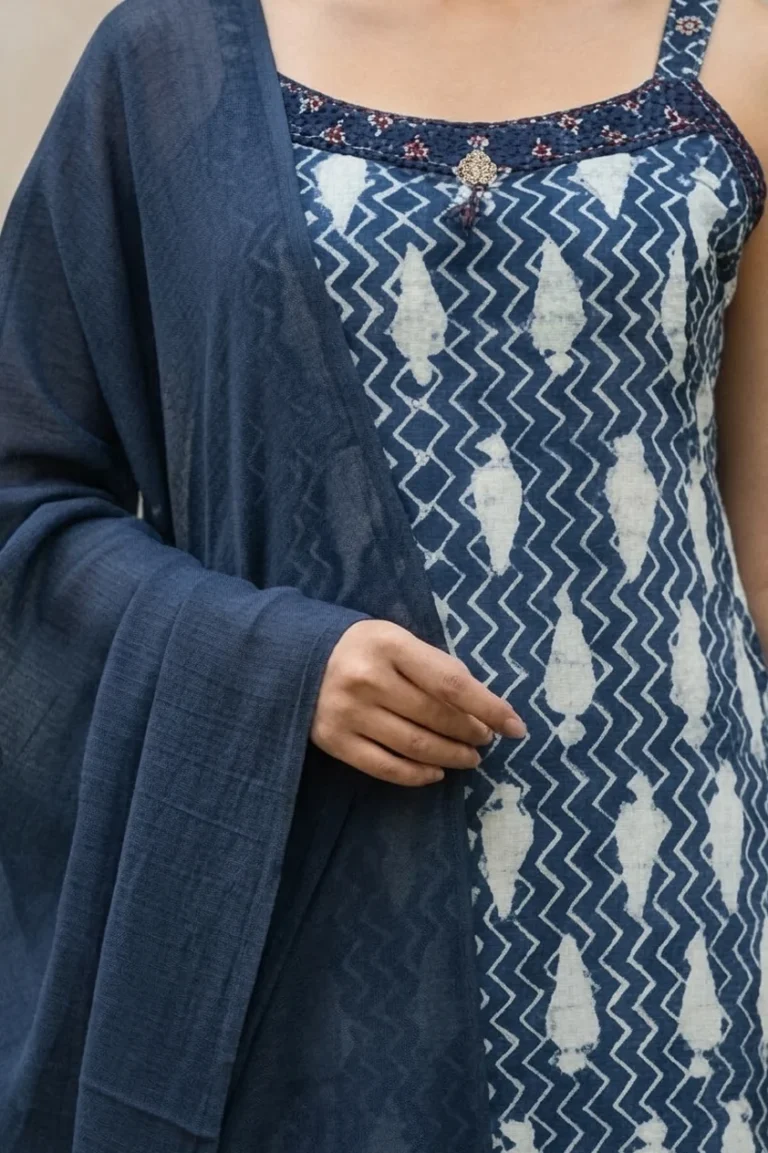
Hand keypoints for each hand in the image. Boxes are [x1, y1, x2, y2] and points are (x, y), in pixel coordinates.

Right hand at [310, 618, 526, 787]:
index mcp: (389, 643)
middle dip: (472, 733)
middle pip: (436, 717)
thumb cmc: (358, 646)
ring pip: (416, 746)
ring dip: (452, 756)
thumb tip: (480, 704)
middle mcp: (367, 678)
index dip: (490, 707)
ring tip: (470, 757)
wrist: (289, 656)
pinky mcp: (334, 741)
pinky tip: (436, 772)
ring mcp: (348, 712)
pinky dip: (418, 774)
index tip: (516, 726)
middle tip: (486, 739)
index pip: (452, 683)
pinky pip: (386, 767)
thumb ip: (432, 665)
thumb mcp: (394, 638)